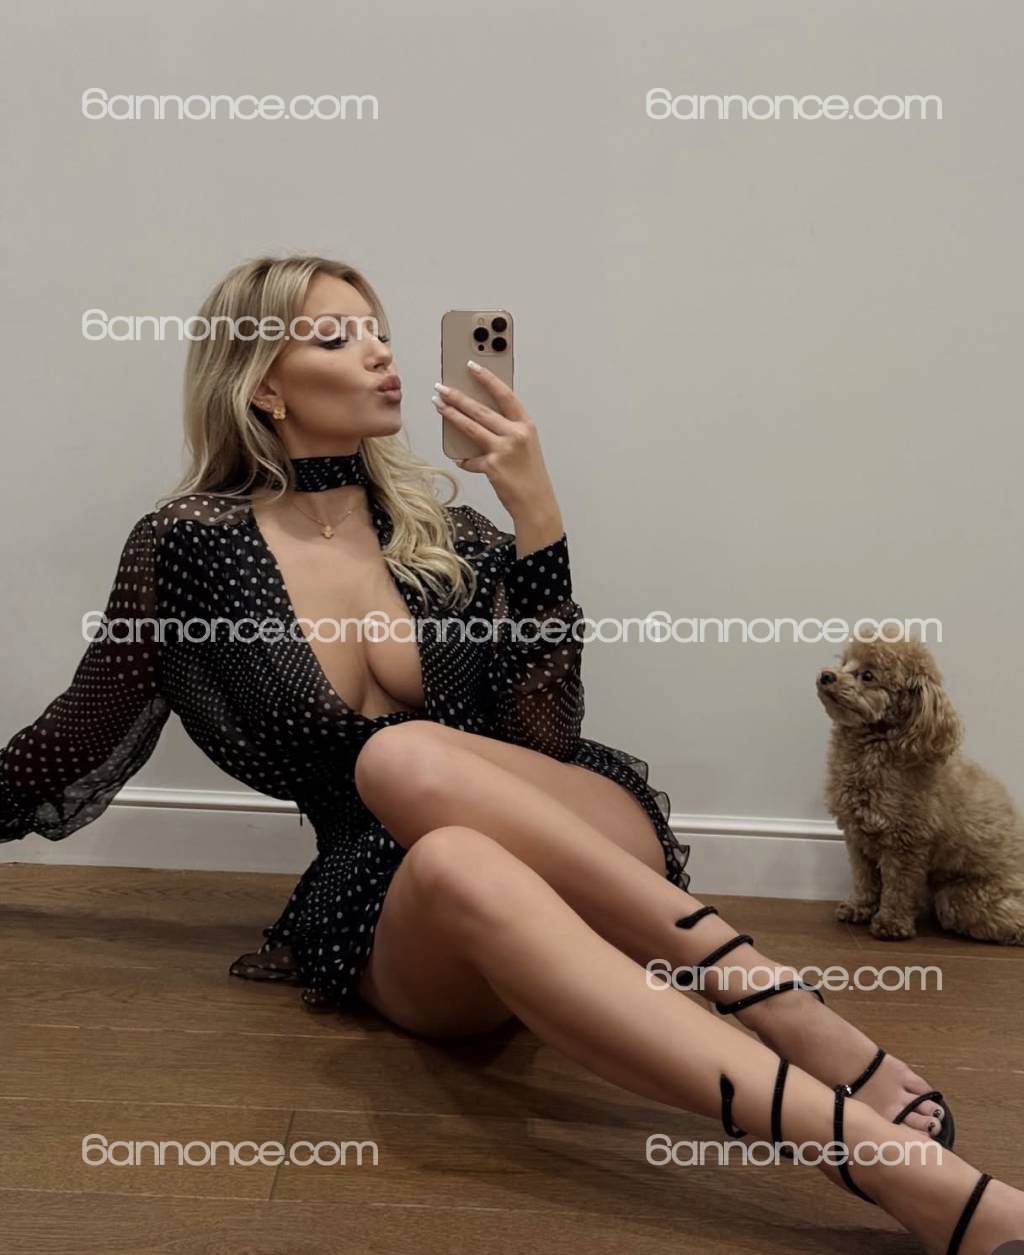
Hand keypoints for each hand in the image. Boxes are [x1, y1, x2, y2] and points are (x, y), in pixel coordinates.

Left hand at [432, 362, 557, 519]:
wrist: (536, 503)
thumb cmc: (530, 475)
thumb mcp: (525, 446)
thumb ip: (507, 430)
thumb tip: (478, 417)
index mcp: (526, 425)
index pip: (504, 394)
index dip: (487, 378)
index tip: (472, 366)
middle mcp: (516, 434)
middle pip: (481, 409)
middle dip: (458, 396)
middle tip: (442, 388)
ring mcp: (504, 450)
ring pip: (471, 427)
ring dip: (452, 414)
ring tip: (438, 405)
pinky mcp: (492, 466)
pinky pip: (471, 459)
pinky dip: (464, 459)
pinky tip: (459, 458)